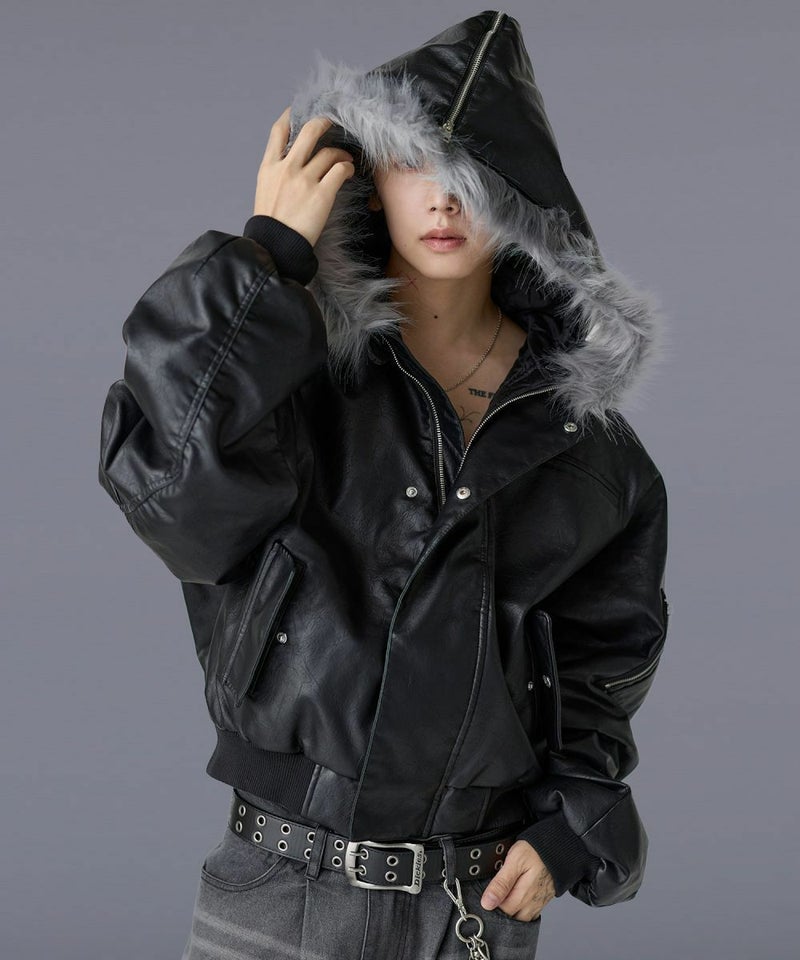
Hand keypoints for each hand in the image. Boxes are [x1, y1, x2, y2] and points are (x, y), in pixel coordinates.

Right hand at [252, 106, 355, 246]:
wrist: (275, 247)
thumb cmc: (272, 224)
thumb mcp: (265, 191)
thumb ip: (277, 172)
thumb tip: (292, 160)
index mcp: (269, 167)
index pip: (279, 131)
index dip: (291, 115)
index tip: (301, 110)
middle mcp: (286, 169)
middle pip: (308, 131)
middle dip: (325, 123)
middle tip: (334, 125)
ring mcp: (304, 180)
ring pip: (329, 152)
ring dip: (342, 153)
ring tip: (346, 160)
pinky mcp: (321, 194)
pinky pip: (340, 170)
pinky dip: (347, 168)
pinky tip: (349, 172)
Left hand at [479, 840, 555, 921]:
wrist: (558, 847)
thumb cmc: (536, 850)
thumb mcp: (515, 861)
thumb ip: (501, 883)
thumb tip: (487, 903)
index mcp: (522, 896)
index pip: (500, 913)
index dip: (490, 904)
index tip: (485, 893)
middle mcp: (531, 904)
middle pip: (510, 917)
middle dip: (500, 908)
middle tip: (495, 890)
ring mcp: (538, 904)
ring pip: (520, 917)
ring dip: (511, 908)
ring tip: (505, 891)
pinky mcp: (543, 900)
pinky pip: (529, 912)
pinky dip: (521, 907)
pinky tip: (516, 894)